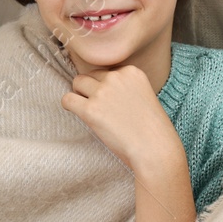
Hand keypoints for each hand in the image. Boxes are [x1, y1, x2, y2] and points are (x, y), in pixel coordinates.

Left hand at [61, 66, 185, 175]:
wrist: (155, 150)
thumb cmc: (151, 130)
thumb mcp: (144, 96)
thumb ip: (125, 87)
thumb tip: (100, 88)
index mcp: (131, 72)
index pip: (107, 71)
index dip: (106, 87)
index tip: (113, 103)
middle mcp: (116, 77)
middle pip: (91, 75)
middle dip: (91, 89)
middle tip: (100, 108)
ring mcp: (102, 92)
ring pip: (77, 82)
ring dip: (80, 95)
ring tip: (90, 111)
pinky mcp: (91, 109)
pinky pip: (67, 99)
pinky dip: (69, 105)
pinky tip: (77, 114)